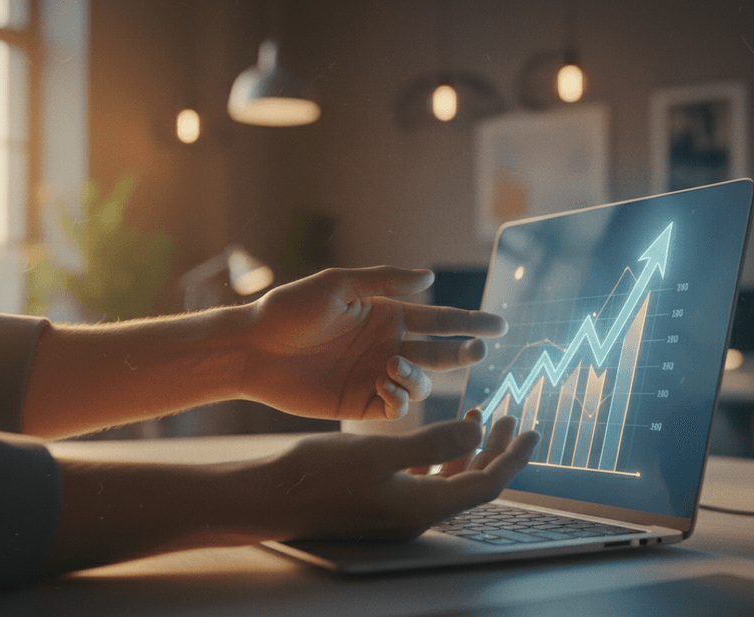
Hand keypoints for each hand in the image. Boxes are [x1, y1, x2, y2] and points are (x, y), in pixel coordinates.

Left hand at [240, 267, 506, 419]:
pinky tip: (386, 385)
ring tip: (395, 366)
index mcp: (386, 315)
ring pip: (422, 382)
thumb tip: (430, 276)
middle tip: (477, 350)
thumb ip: (384, 280)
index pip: (440, 319)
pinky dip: (402, 398)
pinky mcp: (360, 402)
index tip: (500, 324)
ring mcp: (375, 376)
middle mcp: (387, 346)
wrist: (253, 349)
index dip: (470, 321)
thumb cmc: (289, 310)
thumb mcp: (337, 285)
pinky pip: (396, 406)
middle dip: (463, 352)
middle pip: (440, 352)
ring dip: (420, 376)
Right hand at [264, 410, 539, 540]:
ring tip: (477, 415)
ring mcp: (396, 512)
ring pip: (448, 480)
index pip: (486, 483)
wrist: (269, 497)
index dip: (513, 457)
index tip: (531, 430)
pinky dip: (438, 456)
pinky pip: (423, 480)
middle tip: (510, 418)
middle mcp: (415, 515)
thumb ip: (435, 441)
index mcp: (423, 506)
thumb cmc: (320, 473)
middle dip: (496, 450)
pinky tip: (432, 435)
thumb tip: (480, 430)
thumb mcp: (382, 451)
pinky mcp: (378, 503)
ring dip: (467, 449)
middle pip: (472, 483)